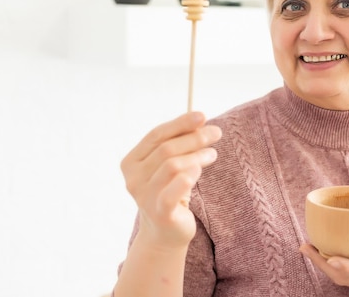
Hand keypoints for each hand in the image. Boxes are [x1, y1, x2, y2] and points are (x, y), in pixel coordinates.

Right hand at [120, 112, 221, 248]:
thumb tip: (200, 122)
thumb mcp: (170, 166)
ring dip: (197, 156)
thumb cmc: (169, 191)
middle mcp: (133, 179)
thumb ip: (179, 145)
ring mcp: (144, 197)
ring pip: (172, 166)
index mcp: (131, 162)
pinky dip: (186, 179)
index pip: (156, 135)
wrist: (165, 233)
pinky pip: (172, 192)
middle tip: (216, 133)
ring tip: (213, 154)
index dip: (179, 123)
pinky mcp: (160, 213)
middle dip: (194, 138)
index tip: (202, 115)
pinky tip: (198, 171)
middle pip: (166, 149)